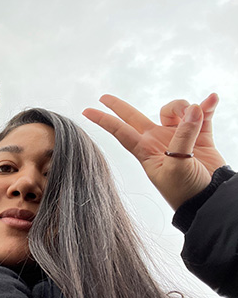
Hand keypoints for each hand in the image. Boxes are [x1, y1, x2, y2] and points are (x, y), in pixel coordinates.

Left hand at [82, 94, 225, 209]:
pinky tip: (211, 99)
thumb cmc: (184, 190)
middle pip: (134, 117)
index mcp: (145, 150)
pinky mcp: (200, 137)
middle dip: (120, 107)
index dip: (104, 120)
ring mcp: (178, 137)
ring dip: (184, 107)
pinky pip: (202, 114)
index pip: (120, 131)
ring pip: (174, 110)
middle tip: (104, 97)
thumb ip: (183, 136)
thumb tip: (194, 110)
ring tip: (196, 116)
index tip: (86, 111)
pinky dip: (207, 106)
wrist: (208, 199)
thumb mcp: (176, 166)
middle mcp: (158, 141)